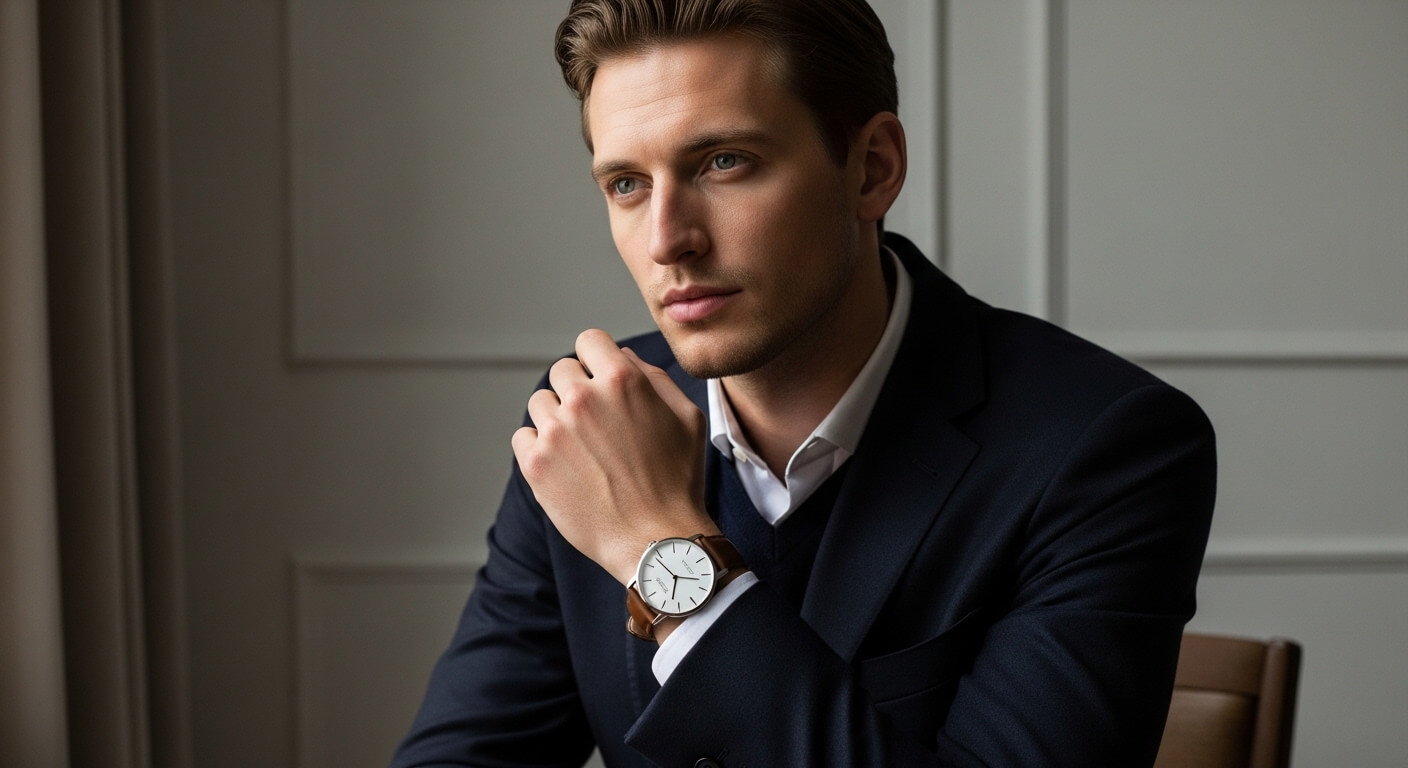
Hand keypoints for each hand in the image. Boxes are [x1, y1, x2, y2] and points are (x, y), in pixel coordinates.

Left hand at [511, 329, 717, 583]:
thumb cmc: (678, 481)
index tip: (600, 379)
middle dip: (577, 390)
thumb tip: (623, 357)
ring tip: (583, 450)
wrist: (656, 540)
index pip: (589, 340)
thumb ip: (654, 377)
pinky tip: (565, 466)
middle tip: (596, 425)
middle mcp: (583, 398)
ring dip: (557, 418)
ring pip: (540, 403)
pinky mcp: (535, 463)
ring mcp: (555, 430)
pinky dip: (539, 447)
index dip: (596, 358)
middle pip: (562, 371)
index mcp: (622, 380)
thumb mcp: (686, 417)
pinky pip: (524, 436)